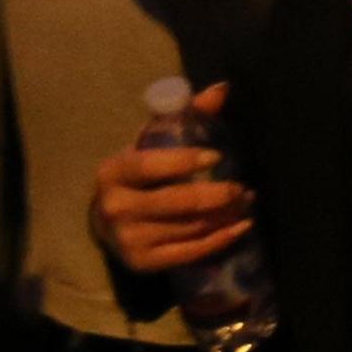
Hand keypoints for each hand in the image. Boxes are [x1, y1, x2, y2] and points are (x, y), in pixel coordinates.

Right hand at [92, 83, 252, 275]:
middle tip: (243, 187)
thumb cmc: (137, 177)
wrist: (106, 222)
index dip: (184, 161)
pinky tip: (242, 226)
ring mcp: (128, 238)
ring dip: (225, 215)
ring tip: (246, 202)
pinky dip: (221, 239)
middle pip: (177, 201)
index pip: (150, 165)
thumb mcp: (150, 144)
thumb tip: (222, 89)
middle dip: (218, 194)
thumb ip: (184, 117)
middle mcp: (115, 207)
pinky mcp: (143, 263)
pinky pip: (191, 252)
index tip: (217, 156)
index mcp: (112, 172)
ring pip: (190, 227)